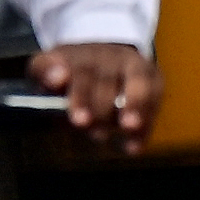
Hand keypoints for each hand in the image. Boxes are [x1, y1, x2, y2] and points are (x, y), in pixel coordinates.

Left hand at [32, 42, 160, 155]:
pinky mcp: (153, 77)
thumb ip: (45, 71)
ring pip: (138, 81)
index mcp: (81, 54)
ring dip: (135, 104)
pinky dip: (147, 123)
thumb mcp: (45, 67)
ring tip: (128, 126)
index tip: (78, 118)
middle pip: (108, 80)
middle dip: (101, 107)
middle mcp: (110, 56)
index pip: (81, 71)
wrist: (99, 55)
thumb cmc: (67, 72)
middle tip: (92, 129)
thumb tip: (57, 78)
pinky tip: (135, 145)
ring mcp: (134, 64)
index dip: (80, 94)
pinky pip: (155, 97)